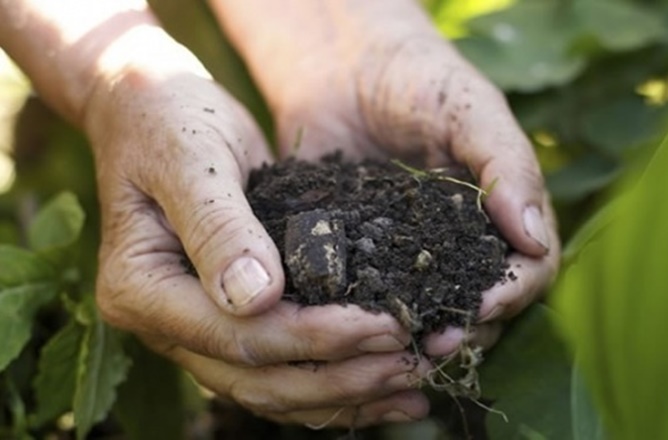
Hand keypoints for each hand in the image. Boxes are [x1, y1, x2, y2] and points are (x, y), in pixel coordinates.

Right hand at [84, 33, 430, 426]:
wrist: (154, 110)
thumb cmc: (169, 120)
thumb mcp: (192, 157)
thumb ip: (218, 226)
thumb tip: (256, 299)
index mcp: (141, 290)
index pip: (237, 336)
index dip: (315, 338)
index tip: (385, 324)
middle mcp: (164, 327)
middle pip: (260, 380)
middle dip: (344, 377)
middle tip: (415, 361)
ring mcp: (196, 332)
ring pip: (276, 389)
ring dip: (348, 393)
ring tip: (416, 386)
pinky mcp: (231, 323)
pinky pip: (284, 370)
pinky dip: (337, 385)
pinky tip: (389, 388)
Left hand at [211, 0, 560, 355]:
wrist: (342, 65)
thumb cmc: (419, 77)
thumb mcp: (470, 111)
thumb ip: (507, 167)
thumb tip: (534, 240)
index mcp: (503, 215)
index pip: (530, 270)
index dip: (513, 294)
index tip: (482, 305)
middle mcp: (464, 245)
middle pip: (484, 306)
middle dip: (466, 329)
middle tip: (433, 344)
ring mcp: (413, 257)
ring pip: (431, 314)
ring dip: (420, 337)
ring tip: (396, 349)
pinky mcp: (363, 259)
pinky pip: (373, 298)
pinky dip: (368, 319)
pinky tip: (351, 330)